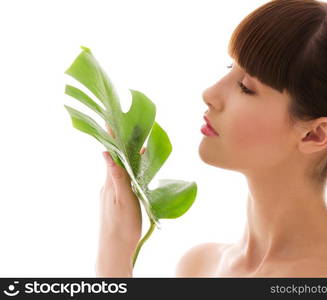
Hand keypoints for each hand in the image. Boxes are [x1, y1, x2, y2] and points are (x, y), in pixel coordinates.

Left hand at [96, 122, 144, 276]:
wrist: (114, 249)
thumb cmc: (122, 226)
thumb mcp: (123, 200)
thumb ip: (117, 177)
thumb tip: (105, 153)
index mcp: (110, 182)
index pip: (110, 153)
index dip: (111, 137)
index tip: (112, 120)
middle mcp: (108, 184)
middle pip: (114, 158)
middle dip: (121, 143)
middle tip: (131, 129)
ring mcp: (110, 192)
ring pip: (118, 168)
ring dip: (125, 156)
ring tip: (137, 146)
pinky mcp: (114, 199)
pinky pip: (120, 178)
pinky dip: (127, 169)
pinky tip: (134, 170)